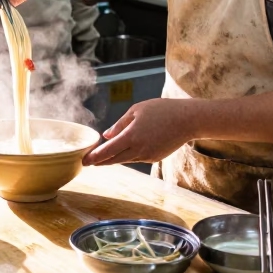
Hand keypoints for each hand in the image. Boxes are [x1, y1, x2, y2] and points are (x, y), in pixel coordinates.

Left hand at [82, 99, 198, 165]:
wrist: (188, 120)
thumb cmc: (161, 110)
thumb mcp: (137, 110)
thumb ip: (120, 124)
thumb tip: (106, 136)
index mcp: (132, 136)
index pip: (108, 151)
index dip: (95, 157)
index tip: (84, 161)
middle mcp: (139, 149)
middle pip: (114, 159)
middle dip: (100, 162)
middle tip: (88, 163)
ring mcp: (147, 156)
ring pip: (126, 159)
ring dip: (114, 158)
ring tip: (102, 156)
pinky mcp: (155, 158)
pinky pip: (137, 157)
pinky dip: (128, 155)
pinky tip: (124, 150)